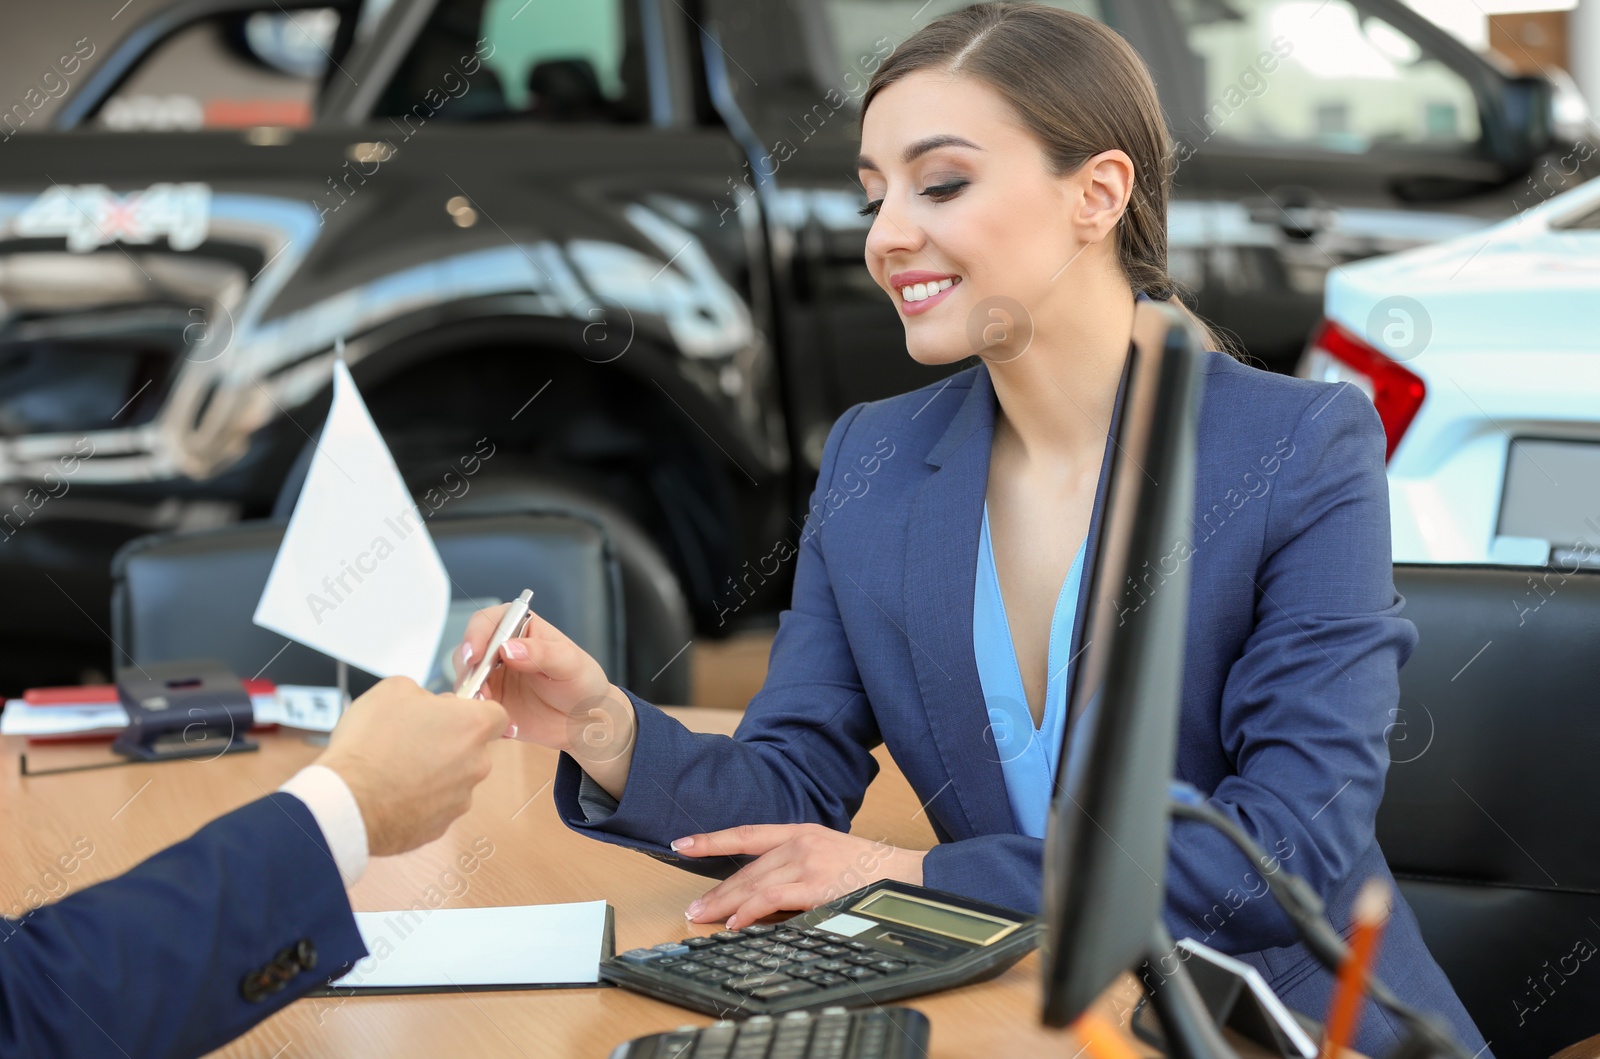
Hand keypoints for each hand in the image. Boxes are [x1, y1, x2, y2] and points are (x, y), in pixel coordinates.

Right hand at [315, 676, 507, 856]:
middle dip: (448, 743)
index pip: (496, 714)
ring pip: (454, 779)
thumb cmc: (370, 744)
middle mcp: (476, 764)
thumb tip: (429, 705)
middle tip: (412, 740)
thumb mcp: (393, 690)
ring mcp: (460, 799)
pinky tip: (392, 792)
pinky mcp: (441, 827)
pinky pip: (436, 807)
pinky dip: (419, 800)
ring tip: (395, 768)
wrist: (347, 801)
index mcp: (472, 726)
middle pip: (473, 748)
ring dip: (433, 773)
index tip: (452, 713)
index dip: (473, 711)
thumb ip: (423, 693)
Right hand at [457, 605, 635, 798]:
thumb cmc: (582, 682)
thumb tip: (508, 648)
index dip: (475, 635)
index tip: (474, 655)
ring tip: (496, 714)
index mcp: (520, 628)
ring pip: (465, 682)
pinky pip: (475, 710)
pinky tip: (509, 728)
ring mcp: (492, 678)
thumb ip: (541, 653)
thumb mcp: (570, 663)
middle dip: (469, 673)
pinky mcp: (490, 704)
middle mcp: (500, 650)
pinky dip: (485, 720)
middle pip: (467, 652)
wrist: (585, 720)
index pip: (487, 621)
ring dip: (473, 698)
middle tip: (482, 693)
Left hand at [672, 824, 927, 928]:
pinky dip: (748, 911)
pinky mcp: (815, 884)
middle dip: (716, 890)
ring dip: (724, 904)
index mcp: (803, 832)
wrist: (906, 876)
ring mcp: (807, 862)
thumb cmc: (872, 872)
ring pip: (753, 883)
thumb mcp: (831, 856)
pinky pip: (771, 899)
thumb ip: (799, 865)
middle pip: (746, 868)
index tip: (684, 843)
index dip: (713, 839)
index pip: (748, 833)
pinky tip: (734, 923)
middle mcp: (800, 842)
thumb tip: (767, 890)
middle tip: (693, 908)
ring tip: (703, 917)